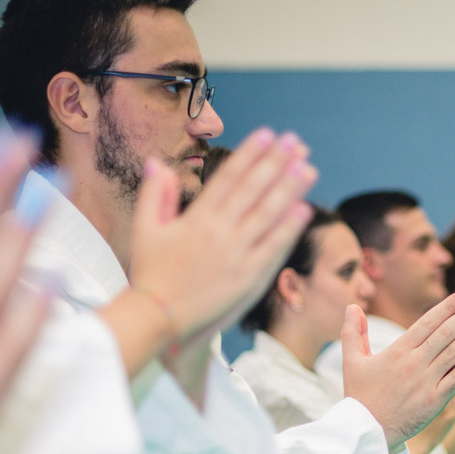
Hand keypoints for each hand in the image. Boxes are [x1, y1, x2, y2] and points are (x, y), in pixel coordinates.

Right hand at [126, 129, 317, 344]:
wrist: (160, 319)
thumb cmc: (152, 275)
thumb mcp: (146, 230)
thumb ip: (156, 195)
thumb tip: (157, 162)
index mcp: (197, 219)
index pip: (229, 178)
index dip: (250, 154)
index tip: (267, 134)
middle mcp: (220, 233)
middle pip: (253, 190)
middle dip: (276, 162)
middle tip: (296, 141)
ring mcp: (237, 255)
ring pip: (268, 215)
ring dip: (290, 188)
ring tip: (308, 166)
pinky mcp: (250, 278)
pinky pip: (273, 248)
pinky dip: (289, 228)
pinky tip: (304, 209)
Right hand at [341, 292, 454, 448]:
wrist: (366, 433)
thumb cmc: (359, 396)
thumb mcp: (352, 361)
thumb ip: (353, 332)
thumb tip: (352, 306)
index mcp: (397, 352)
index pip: (428, 323)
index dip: (448, 307)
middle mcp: (414, 364)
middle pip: (446, 334)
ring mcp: (426, 382)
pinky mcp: (435, 401)